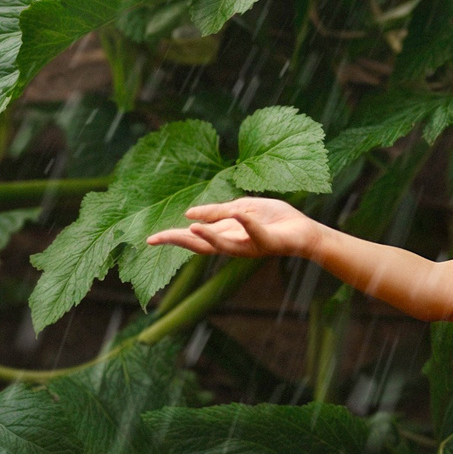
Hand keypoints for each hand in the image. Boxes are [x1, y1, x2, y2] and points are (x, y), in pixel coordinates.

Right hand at [145, 196, 319, 258]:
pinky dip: (246, 224)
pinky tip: (237, 214)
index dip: (172, 238)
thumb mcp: (240, 208)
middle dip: (179, 241)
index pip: (194, 238)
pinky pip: (255, 234)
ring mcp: (250, 245)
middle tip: (156, 239)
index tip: (150, 239)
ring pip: (225, 245)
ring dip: (208, 236)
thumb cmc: (272, 219)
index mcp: (225, 234)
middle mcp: (234, 244)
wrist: (302, 229)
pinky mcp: (268, 242)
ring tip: (190, 228)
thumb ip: (216, 211)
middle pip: (201, 246)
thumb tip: (187, 214)